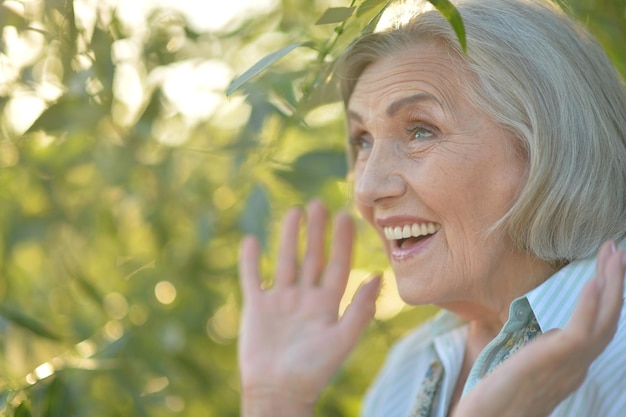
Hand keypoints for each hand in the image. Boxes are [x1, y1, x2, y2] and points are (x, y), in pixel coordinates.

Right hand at [238, 200, 380, 416]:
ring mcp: (281, 301)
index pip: (338, 265)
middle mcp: (306, 297)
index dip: (343, 241)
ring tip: (293, 212)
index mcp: (328, 304)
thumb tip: (378, 277)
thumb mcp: (342, 340)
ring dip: (288, 237)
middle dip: (316, 231)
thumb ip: (360, 310)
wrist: (278, 392)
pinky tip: (251, 240)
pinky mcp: (257, 307)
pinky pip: (252, 278)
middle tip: (319, 203)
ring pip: (285, 261)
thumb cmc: (314, 371)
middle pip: (312, 257)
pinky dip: (250, 261)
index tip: (347, 215)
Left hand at [454, 240, 625, 416]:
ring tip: (613, 254)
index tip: (605, 269)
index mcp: (570, 367)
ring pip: (602, 321)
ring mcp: (569, 366)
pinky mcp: (553, 362)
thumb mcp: (522, 368)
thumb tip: (541, 334)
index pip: (596, 327)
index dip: (605, 298)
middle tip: (617, 250)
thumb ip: (537, 351)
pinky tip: (595, 280)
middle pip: (606, 320)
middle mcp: (576, 367)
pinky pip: (581, 330)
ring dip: (611, 285)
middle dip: (615, 283)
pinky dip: (590, 304)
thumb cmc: (496, 399)